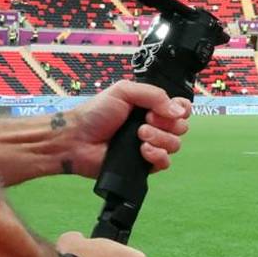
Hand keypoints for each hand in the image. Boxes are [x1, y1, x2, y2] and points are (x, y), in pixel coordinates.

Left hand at [64, 81, 192, 176]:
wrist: (76, 139)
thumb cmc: (96, 113)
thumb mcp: (124, 91)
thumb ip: (154, 94)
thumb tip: (179, 111)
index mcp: (152, 108)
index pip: (182, 109)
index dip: (181, 110)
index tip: (166, 110)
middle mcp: (155, 126)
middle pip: (181, 127)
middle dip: (166, 124)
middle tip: (145, 121)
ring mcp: (151, 146)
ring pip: (175, 145)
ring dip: (159, 138)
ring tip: (139, 135)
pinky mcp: (145, 165)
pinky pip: (165, 163)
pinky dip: (157, 156)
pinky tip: (143, 151)